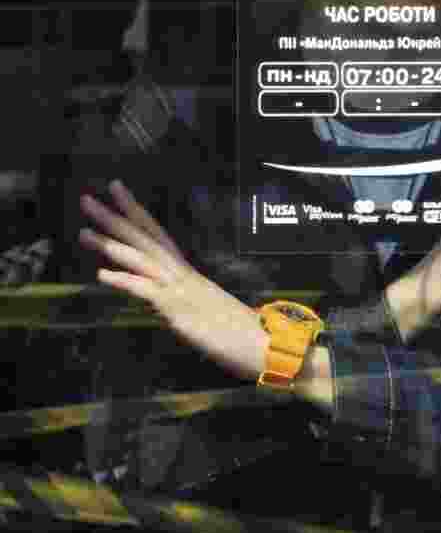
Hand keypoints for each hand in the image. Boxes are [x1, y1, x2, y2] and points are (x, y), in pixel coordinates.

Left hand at [78, 181, 267, 381]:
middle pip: (146, 240)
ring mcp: (183, 291)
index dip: (136, 211)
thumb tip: (160, 300)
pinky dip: (125, 282)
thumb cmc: (239, 332)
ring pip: (144, 260)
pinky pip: (149, 293)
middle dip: (115, 218)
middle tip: (86, 199)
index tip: (116, 188)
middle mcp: (184, 276)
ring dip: (112, 245)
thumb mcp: (203, 312)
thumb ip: (181, 302)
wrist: (266, 344)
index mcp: (188, 274)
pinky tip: (101, 275)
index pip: (158, 235)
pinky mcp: (181, 311)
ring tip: (84, 232)